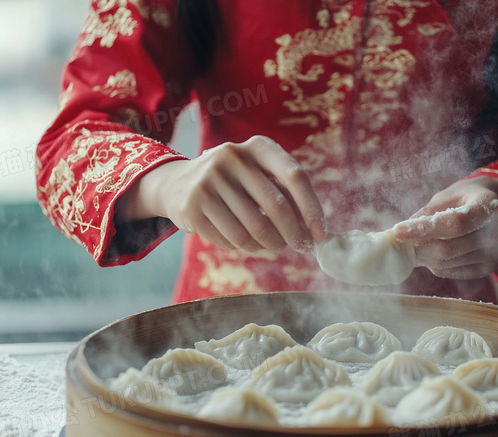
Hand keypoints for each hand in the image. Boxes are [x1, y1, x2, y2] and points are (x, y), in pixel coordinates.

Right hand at [117, 136, 324, 251]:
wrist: (177, 183)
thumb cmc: (233, 182)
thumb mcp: (257, 174)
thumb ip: (285, 193)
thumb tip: (316, 229)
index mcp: (257, 147)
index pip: (295, 176)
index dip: (312, 208)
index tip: (320, 234)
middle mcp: (232, 157)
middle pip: (277, 206)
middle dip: (294, 233)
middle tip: (300, 247)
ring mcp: (210, 180)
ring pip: (255, 228)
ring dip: (272, 245)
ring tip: (275, 247)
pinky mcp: (194, 205)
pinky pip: (232, 239)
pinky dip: (247, 248)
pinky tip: (252, 246)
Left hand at [392, 177, 497, 278]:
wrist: (497, 207)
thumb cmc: (466, 198)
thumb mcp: (447, 196)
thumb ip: (427, 213)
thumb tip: (399, 232)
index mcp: (490, 206)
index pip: (455, 223)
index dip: (424, 229)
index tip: (397, 231)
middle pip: (449, 248)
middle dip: (417, 247)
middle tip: (398, 243)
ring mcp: (494, 253)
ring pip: (446, 263)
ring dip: (423, 256)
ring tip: (416, 244)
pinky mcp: (487, 268)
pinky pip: (450, 272)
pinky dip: (434, 264)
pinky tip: (432, 251)